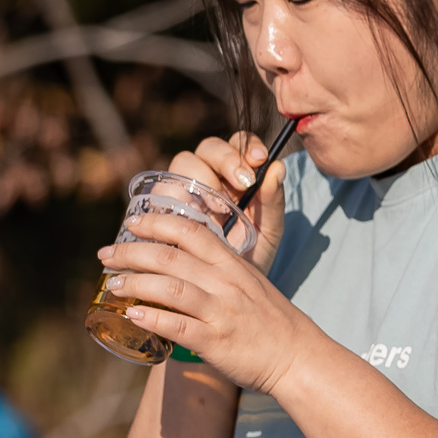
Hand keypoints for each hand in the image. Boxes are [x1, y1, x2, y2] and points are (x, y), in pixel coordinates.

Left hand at [96, 185, 322, 395]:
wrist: (299, 358)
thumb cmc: (273, 323)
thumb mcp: (252, 285)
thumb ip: (222, 273)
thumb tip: (184, 268)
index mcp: (235, 266)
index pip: (193, 232)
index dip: (158, 223)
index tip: (133, 222)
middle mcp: (227, 284)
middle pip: (171, 257)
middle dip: (131, 252)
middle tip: (106, 254)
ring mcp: (222, 312)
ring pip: (170, 288)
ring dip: (134, 283)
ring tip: (113, 283)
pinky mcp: (216, 341)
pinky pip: (177, 326)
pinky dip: (151, 318)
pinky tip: (132, 315)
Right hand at [153, 133, 290, 272]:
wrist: (224, 293)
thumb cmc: (250, 257)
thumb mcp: (268, 232)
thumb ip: (273, 201)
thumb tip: (278, 167)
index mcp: (236, 176)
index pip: (237, 143)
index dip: (245, 146)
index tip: (258, 160)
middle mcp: (207, 177)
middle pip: (207, 148)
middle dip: (225, 160)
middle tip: (242, 185)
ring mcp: (182, 190)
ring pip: (183, 163)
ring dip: (202, 179)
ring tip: (219, 209)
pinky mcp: (159, 207)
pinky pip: (161, 191)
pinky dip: (176, 197)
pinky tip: (192, 217)